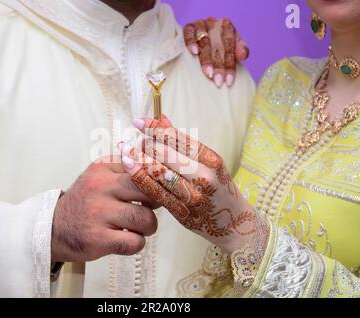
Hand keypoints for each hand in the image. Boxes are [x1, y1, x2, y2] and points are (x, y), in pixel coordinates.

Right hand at [51, 155, 159, 261]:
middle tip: (147, 209)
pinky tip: (126, 240)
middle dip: (155, 204)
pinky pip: (135, 242)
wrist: (53, 227)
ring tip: (136, 227)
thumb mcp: (100, 176)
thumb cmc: (84, 203)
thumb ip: (127, 170)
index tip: (157, 190)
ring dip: (147, 227)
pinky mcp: (98, 239)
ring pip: (146, 219)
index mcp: (103, 169)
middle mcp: (100, 188)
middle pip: (148, 192)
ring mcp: (98, 214)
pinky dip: (136, 244)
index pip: (143, 169)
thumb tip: (161, 173)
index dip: (156, 183)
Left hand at [119, 118, 264, 254]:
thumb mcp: (207, 162)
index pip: (179, 138)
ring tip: (125, 152)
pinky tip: (129, 169)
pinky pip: (156, 193)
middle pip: (167, 155)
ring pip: (159, 173)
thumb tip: (161, 118)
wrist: (234, 223)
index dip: (155, 128)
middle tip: (131, 142)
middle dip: (145, 145)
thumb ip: (182, 141)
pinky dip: (140, 179)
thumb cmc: (218, 187)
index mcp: (212, 159)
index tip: (138, 122)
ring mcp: (193, 196)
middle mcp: (204, 177)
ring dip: (139, 160)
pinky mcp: (182, 212)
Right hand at [184, 18, 248, 86]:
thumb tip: (242, 55)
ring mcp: (200, 23)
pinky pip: (189, 33)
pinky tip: (194, 52)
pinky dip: (191, 42)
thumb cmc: (218, 46)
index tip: (228, 81)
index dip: (230, 64)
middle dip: (219, 65)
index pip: (230, 44)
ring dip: (206, 58)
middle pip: (218, 44)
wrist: (198, 38)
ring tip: (208, 73)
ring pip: (204, 41)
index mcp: (227, 26)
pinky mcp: (188, 26)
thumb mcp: (231, 48)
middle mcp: (214, 23)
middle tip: (218, 81)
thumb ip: (240, 50)